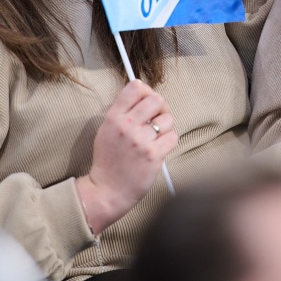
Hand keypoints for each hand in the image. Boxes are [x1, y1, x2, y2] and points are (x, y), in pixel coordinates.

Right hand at [76, 81, 176, 234]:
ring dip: (165, 127)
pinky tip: (159, 148)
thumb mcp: (106, 131)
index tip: (147, 101)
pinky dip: (169, 141)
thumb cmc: (108, 162)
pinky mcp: (153, 155)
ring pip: (168, 119)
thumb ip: (122, 112)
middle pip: (156, 99)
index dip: (146, 91)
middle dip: (161, 108)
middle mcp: (127, 126)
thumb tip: (143, 95)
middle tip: (157, 119)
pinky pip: (173, 137)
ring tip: (156, 138)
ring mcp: (141, 141)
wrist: (106, 192)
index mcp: (114, 118)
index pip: (135, 88)